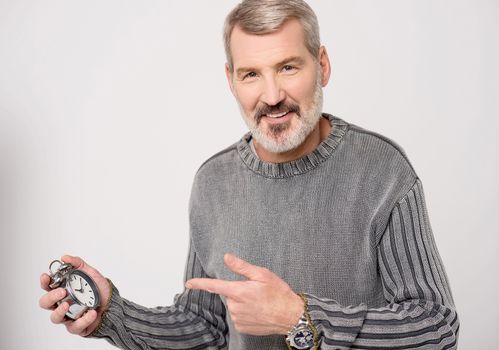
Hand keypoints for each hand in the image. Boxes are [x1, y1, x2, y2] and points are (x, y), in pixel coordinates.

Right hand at [39, 255, 110, 335]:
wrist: (113, 303)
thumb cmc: (99, 289)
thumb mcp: (90, 273)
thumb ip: (78, 264)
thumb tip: (65, 257)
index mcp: (62, 290)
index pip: (47, 287)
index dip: (44, 282)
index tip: (46, 276)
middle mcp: (62, 304)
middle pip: (45, 303)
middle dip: (50, 297)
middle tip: (62, 291)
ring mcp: (68, 316)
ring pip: (55, 318)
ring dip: (59, 311)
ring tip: (68, 304)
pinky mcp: (77, 327)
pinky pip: (75, 326)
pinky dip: (84, 319)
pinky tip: (92, 312)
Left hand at [185, 253, 303, 335]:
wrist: (291, 316)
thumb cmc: (279, 294)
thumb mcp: (262, 274)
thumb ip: (241, 267)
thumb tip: (227, 257)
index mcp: (239, 292)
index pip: (214, 286)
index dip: (199, 284)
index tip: (188, 283)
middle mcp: (236, 307)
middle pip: (229, 295)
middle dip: (238, 291)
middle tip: (256, 291)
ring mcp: (238, 319)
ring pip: (234, 306)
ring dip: (242, 302)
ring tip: (259, 301)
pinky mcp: (242, 327)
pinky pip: (238, 316)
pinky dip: (246, 312)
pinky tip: (258, 311)